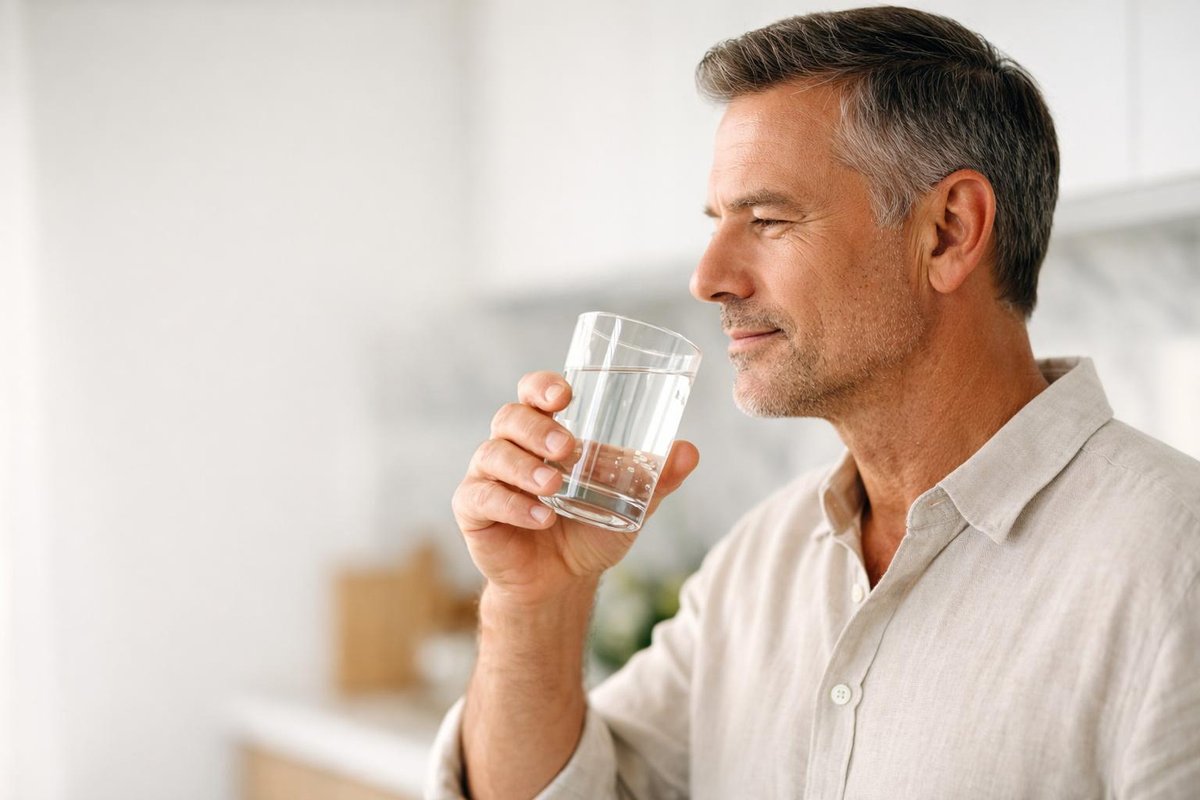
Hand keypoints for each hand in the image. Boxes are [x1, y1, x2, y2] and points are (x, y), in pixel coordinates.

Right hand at [452, 370, 699, 605]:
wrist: (561, 582)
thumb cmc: (589, 529)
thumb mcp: (629, 503)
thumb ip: (656, 478)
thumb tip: (690, 451)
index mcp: (543, 431)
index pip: (534, 393)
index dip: (543, 386)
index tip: (565, 394)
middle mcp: (511, 446)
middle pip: (511, 417)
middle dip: (537, 428)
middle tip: (567, 448)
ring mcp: (487, 476)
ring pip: (493, 453)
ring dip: (524, 467)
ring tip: (553, 486)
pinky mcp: (473, 509)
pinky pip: (483, 497)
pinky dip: (513, 505)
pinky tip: (541, 517)